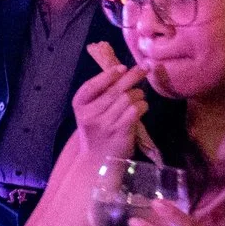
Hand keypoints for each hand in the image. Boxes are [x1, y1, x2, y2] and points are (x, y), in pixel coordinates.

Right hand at [75, 47, 151, 161]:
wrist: (97, 158)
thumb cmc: (96, 129)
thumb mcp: (90, 111)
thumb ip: (101, 94)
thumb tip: (124, 71)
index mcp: (79, 105)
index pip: (91, 86)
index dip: (108, 75)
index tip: (122, 67)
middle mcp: (90, 114)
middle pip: (114, 90)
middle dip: (132, 76)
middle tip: (144, 67)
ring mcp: (105, 123)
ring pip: (128, 98)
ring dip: (139, 94)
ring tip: (139, 97)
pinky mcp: (120, 131)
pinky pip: (136, 110)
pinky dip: (143, 106)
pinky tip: (142, 107)